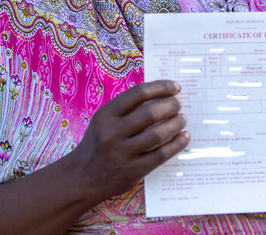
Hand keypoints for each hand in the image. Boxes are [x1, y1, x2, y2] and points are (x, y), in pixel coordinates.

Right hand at [66, 80, 189, 202]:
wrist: (81, 178)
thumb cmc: (98, 144)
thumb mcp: (104, 121)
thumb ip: (127, 108)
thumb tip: (163, 95)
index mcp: (105, 115)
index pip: (139, 93)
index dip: (161, 87)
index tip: (175, 87)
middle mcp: (112, 133)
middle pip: (151, 113)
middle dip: (171, 105)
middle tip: (178, 105)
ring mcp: (122, 153)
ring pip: (159, 134)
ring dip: (176, 123)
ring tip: (182, 119)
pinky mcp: (133, 171)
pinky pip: (162, 154)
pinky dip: (177, 143)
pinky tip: (184, 137)